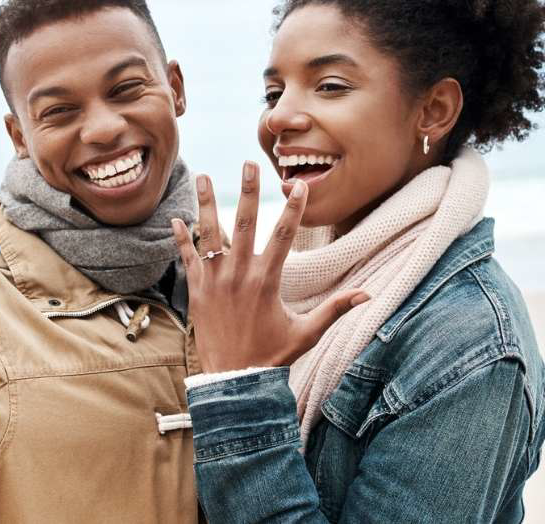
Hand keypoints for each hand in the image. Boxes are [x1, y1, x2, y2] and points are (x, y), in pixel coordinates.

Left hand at [171, 162, 368, 372]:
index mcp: (267, 281)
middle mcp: (239, 275)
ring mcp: (214, 281)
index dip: (292, 209)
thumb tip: (369, 295)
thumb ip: (335, 309)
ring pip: (209, 234)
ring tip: (202, 175)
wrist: (233, 380)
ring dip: (205, 203)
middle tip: (248, 163)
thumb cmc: (272, 356)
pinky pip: (187, 258)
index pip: (283, 236)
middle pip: (244, 223)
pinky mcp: (196, 291)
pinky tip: (175, 218)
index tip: (297, 185)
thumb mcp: (307, 333)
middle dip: (247, 191)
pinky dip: (181, 238)